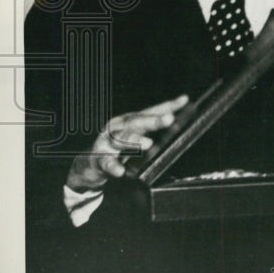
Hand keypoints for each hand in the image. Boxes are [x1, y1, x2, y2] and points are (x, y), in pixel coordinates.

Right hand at [65, 94, 189, 192]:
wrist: (89, 164)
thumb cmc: (116, 148)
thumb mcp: (136, 137)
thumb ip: (154, 133)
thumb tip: (179, 128)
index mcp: (130, 120)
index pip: (151, 111)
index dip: (168, 105)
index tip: (184, 101)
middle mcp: (119, 127)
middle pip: (137, 121)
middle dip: (154, 120)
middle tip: (169, 119)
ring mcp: (107, 141)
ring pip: (121, 138)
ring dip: (135, 140)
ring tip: (148, 143)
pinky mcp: (99, 158)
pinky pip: (106, 162)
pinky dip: (113, 166)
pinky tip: (120, 171)